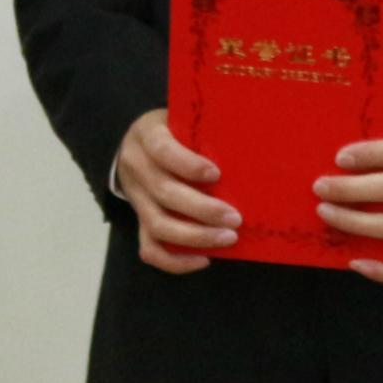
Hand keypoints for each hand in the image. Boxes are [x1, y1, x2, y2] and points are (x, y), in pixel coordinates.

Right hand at [113, 110, 238, 273]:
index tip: (216, 174)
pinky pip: (150, 249)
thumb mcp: (181, 121)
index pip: (162, 150)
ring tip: (228, 238)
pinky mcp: (139, 222)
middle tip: (235, 218)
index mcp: (147, 136)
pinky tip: (203, 260)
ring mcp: (136, 199)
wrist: (133, 145)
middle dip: (202, 209)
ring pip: (158, 225)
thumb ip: (204, 132)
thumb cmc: (172, 131)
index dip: (187, 164)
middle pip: (164, 193)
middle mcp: (136, 168)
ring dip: (195, 236)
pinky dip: (175, 261)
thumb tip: (249, 146)